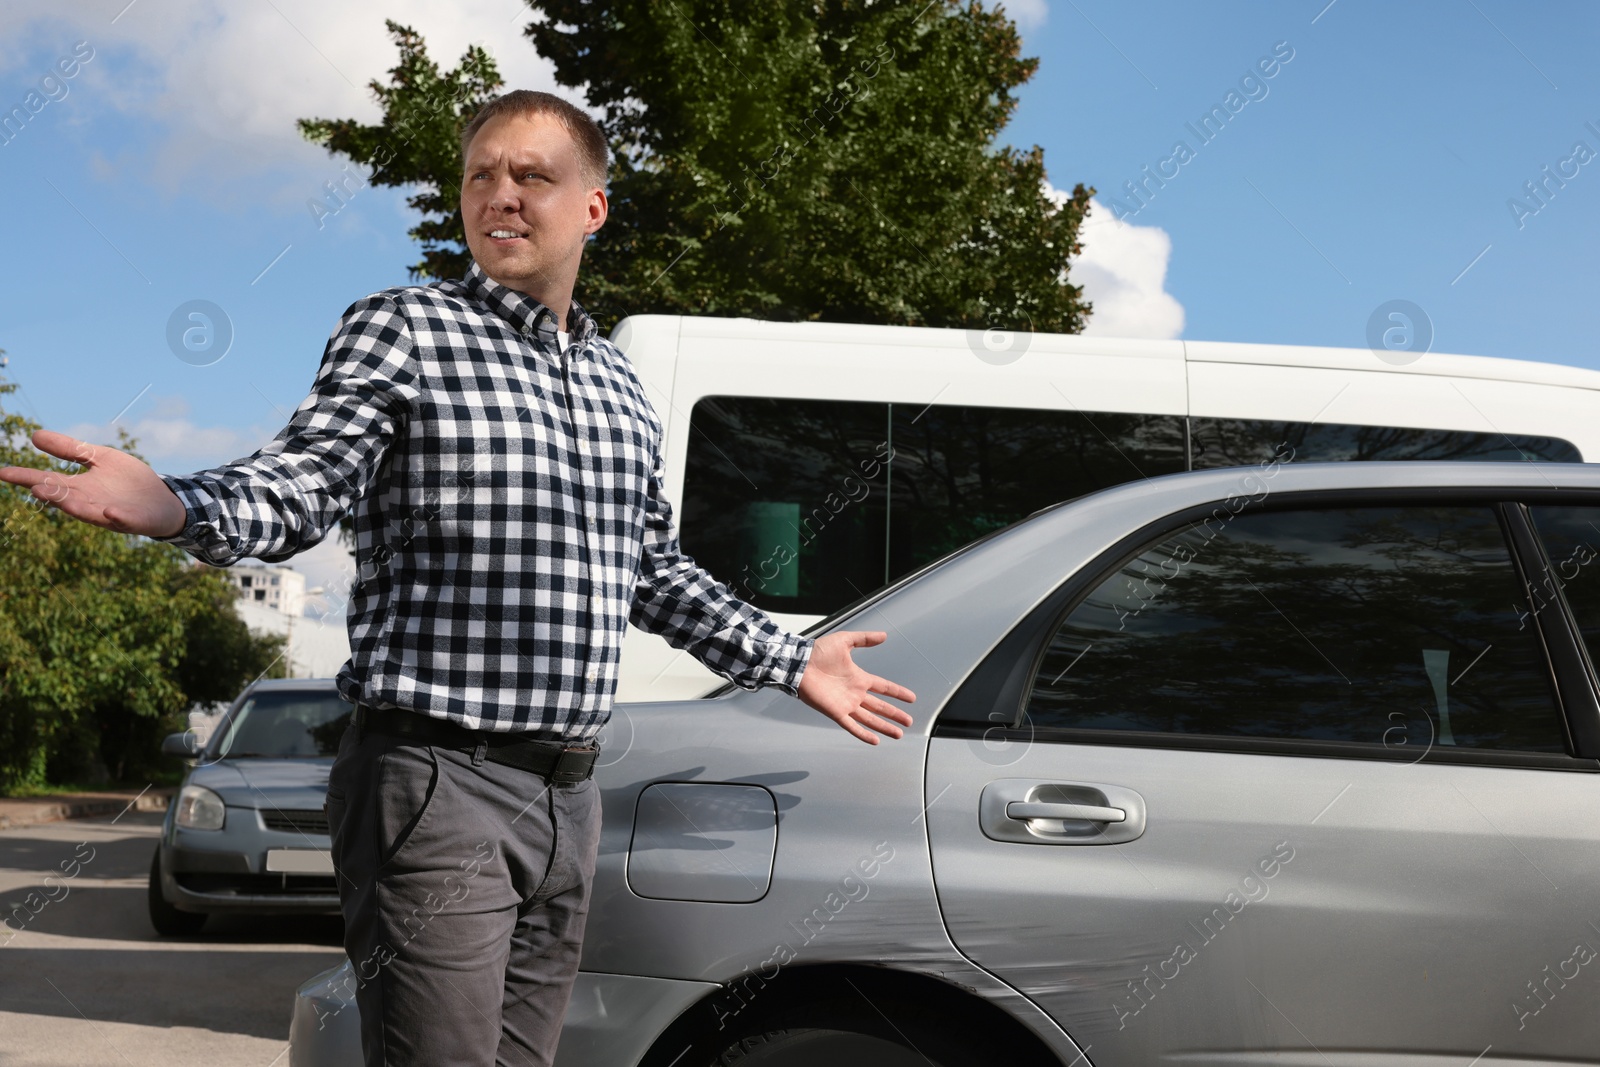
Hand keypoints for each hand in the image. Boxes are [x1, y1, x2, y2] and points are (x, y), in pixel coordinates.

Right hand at [0, 430, 187, 537]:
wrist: (163, 500)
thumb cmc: (128, 481)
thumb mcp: (99, 458)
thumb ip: (70, 449)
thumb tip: (34, 435)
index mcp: (79, 487)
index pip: (48, 480)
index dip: (26, 477)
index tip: (3, 472)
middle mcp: (89, 502)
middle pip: (65, 498)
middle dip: (51, 494)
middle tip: (34, 487)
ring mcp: (110, 513)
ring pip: (89, 512)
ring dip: (76, 508)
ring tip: (63, 501)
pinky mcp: (133, 520)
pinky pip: (124, 521)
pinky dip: (116, 517)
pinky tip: (110, 512)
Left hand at [796, 631, 915, 744]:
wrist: (798, 664)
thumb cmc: (817, 652)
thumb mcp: (844, 641)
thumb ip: (864, 639)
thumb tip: (884, 635)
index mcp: (859, 678)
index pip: (884, 687)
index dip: (898, 692)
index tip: (911, 698)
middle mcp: (855, 693)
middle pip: (880, 707)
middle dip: (895, 714)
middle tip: (909, 722)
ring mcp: (846, 704)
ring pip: (870, 719)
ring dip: (884, 726)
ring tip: (899, 734)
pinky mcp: (836, 712)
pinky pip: (852, 726)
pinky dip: (863, 734)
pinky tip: (875, 741)